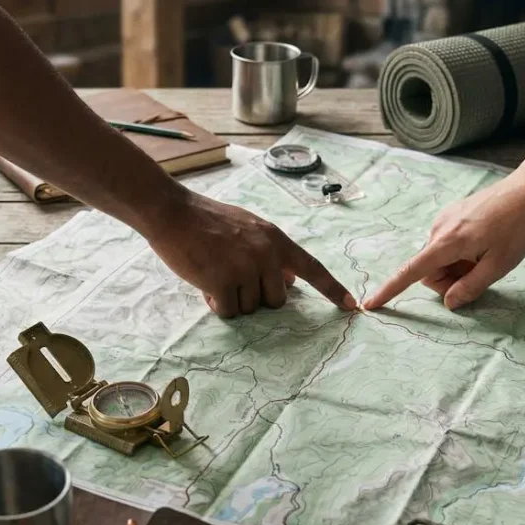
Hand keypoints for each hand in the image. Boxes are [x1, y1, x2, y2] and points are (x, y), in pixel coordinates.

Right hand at [145, 192, 355, 317]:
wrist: (172, 212)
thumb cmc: (206, 221)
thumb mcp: (247, 229)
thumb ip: (269, 253)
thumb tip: (289, 282)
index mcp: (275, 239)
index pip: (311, 267)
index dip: (332, 289)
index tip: (351, 306)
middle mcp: (266, 254)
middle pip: (276, 301)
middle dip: (256, 298)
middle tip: (232, 278)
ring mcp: (245, 268)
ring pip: (250, 308)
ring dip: (232, 300)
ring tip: (214, 274)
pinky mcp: (223, 282)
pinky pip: (230, 312)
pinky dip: (217, 305)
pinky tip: (205, 284)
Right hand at [363, 147, 524, 310]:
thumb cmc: (515, 229)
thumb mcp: (499, 265)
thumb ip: (471, 287)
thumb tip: (449, 303)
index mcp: (447, 243)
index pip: (411, 272)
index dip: (390, 290)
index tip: (370, 304)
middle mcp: (438, 230)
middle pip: (428, 270)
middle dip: (447, 281)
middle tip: (477, 278)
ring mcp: (443, 221)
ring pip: (438, 258)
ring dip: (455, 268)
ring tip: (483, 259)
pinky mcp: (450, 216)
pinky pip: (444, 245)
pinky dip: (458, 254)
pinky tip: (482, 245)